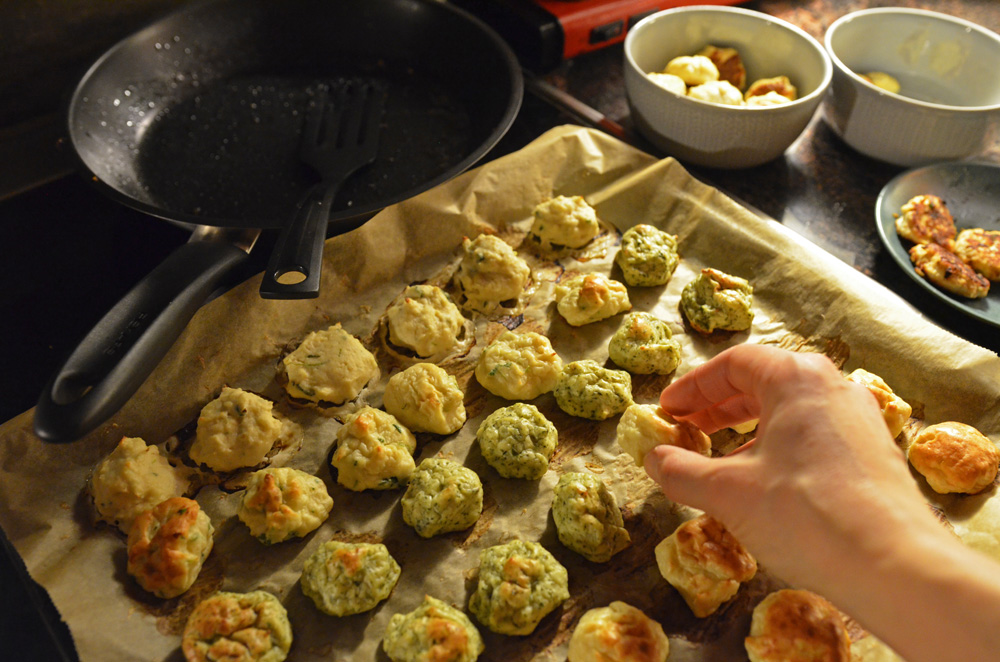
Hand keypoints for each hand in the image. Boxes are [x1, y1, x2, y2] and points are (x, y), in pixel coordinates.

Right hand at [645, 344, 940, 592]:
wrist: (894, 564)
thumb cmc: (806, 514)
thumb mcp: (727, 492)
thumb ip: (681, 471)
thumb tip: (654, 460)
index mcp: (796, 378)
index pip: (734, 363)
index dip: (694, 386)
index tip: (669, 409)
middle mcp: (832, 387)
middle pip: (764, 383)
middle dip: (719, 407)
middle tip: (687, 428)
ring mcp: (858, 419)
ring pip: (791, 411)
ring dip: (748, 430)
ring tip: (719, 459)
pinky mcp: (873, 452)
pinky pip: (815, 435)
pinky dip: (780, 447)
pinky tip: (764, 483)